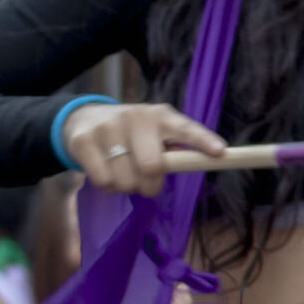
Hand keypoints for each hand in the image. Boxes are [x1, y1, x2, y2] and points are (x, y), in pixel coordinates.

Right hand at [62, 100, 226, 198]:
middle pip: (152, 167)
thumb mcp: (157, 134)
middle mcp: (135, 116)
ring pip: (127, 180)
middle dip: (151, 185)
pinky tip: (106, 171)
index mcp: (161, 116)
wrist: (83, 119)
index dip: (203, 142)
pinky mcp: (84, 141)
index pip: (186, 129)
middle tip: (145, 180)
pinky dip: (108, 186)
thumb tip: (210, 161)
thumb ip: (179, 150)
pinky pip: (104, 182)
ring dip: (128, 186)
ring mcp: (108, 127)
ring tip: (122, 171)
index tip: (220, 153)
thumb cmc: (133, 134)